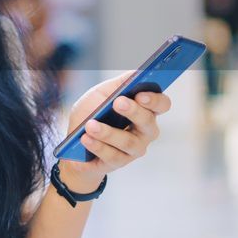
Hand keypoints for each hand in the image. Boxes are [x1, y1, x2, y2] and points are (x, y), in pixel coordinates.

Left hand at [58, 73, 172, 190]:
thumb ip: (119, 84)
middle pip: (148, 122)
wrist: (74, 143)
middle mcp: (146, 131)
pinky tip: (85, 138)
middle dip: (133, 111)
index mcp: (146, 109)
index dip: (154, 100)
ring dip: (108, 132)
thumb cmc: (93, 113)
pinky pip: (111, 156)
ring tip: (90, 125)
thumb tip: (136, 74)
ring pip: (128, 141)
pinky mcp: (119, 163)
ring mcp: (134, 149)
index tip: (140, 94)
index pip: (162, 104)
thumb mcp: (102, 93)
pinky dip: (97, 146)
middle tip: (117, 102)